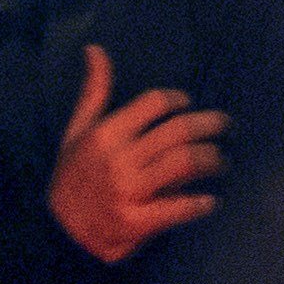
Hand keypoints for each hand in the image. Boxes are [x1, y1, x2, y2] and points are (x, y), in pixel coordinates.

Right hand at [50, 44, 225, 264]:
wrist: (56, 233)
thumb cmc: (72, 177)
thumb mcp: (76, 132)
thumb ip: (94, 92)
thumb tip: (96, 49)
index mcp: (105, 134)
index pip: (154, 103)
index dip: (178, 100)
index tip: (189, 103)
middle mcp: (118, 159)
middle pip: (180, 131)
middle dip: (212, 124)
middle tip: (227, 126)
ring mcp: (128, 191)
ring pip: (186, 163)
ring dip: (213, 160)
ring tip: (222, 161)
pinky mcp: (136, 222)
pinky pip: (179, 208)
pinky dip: (201, 204)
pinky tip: (212, 201)